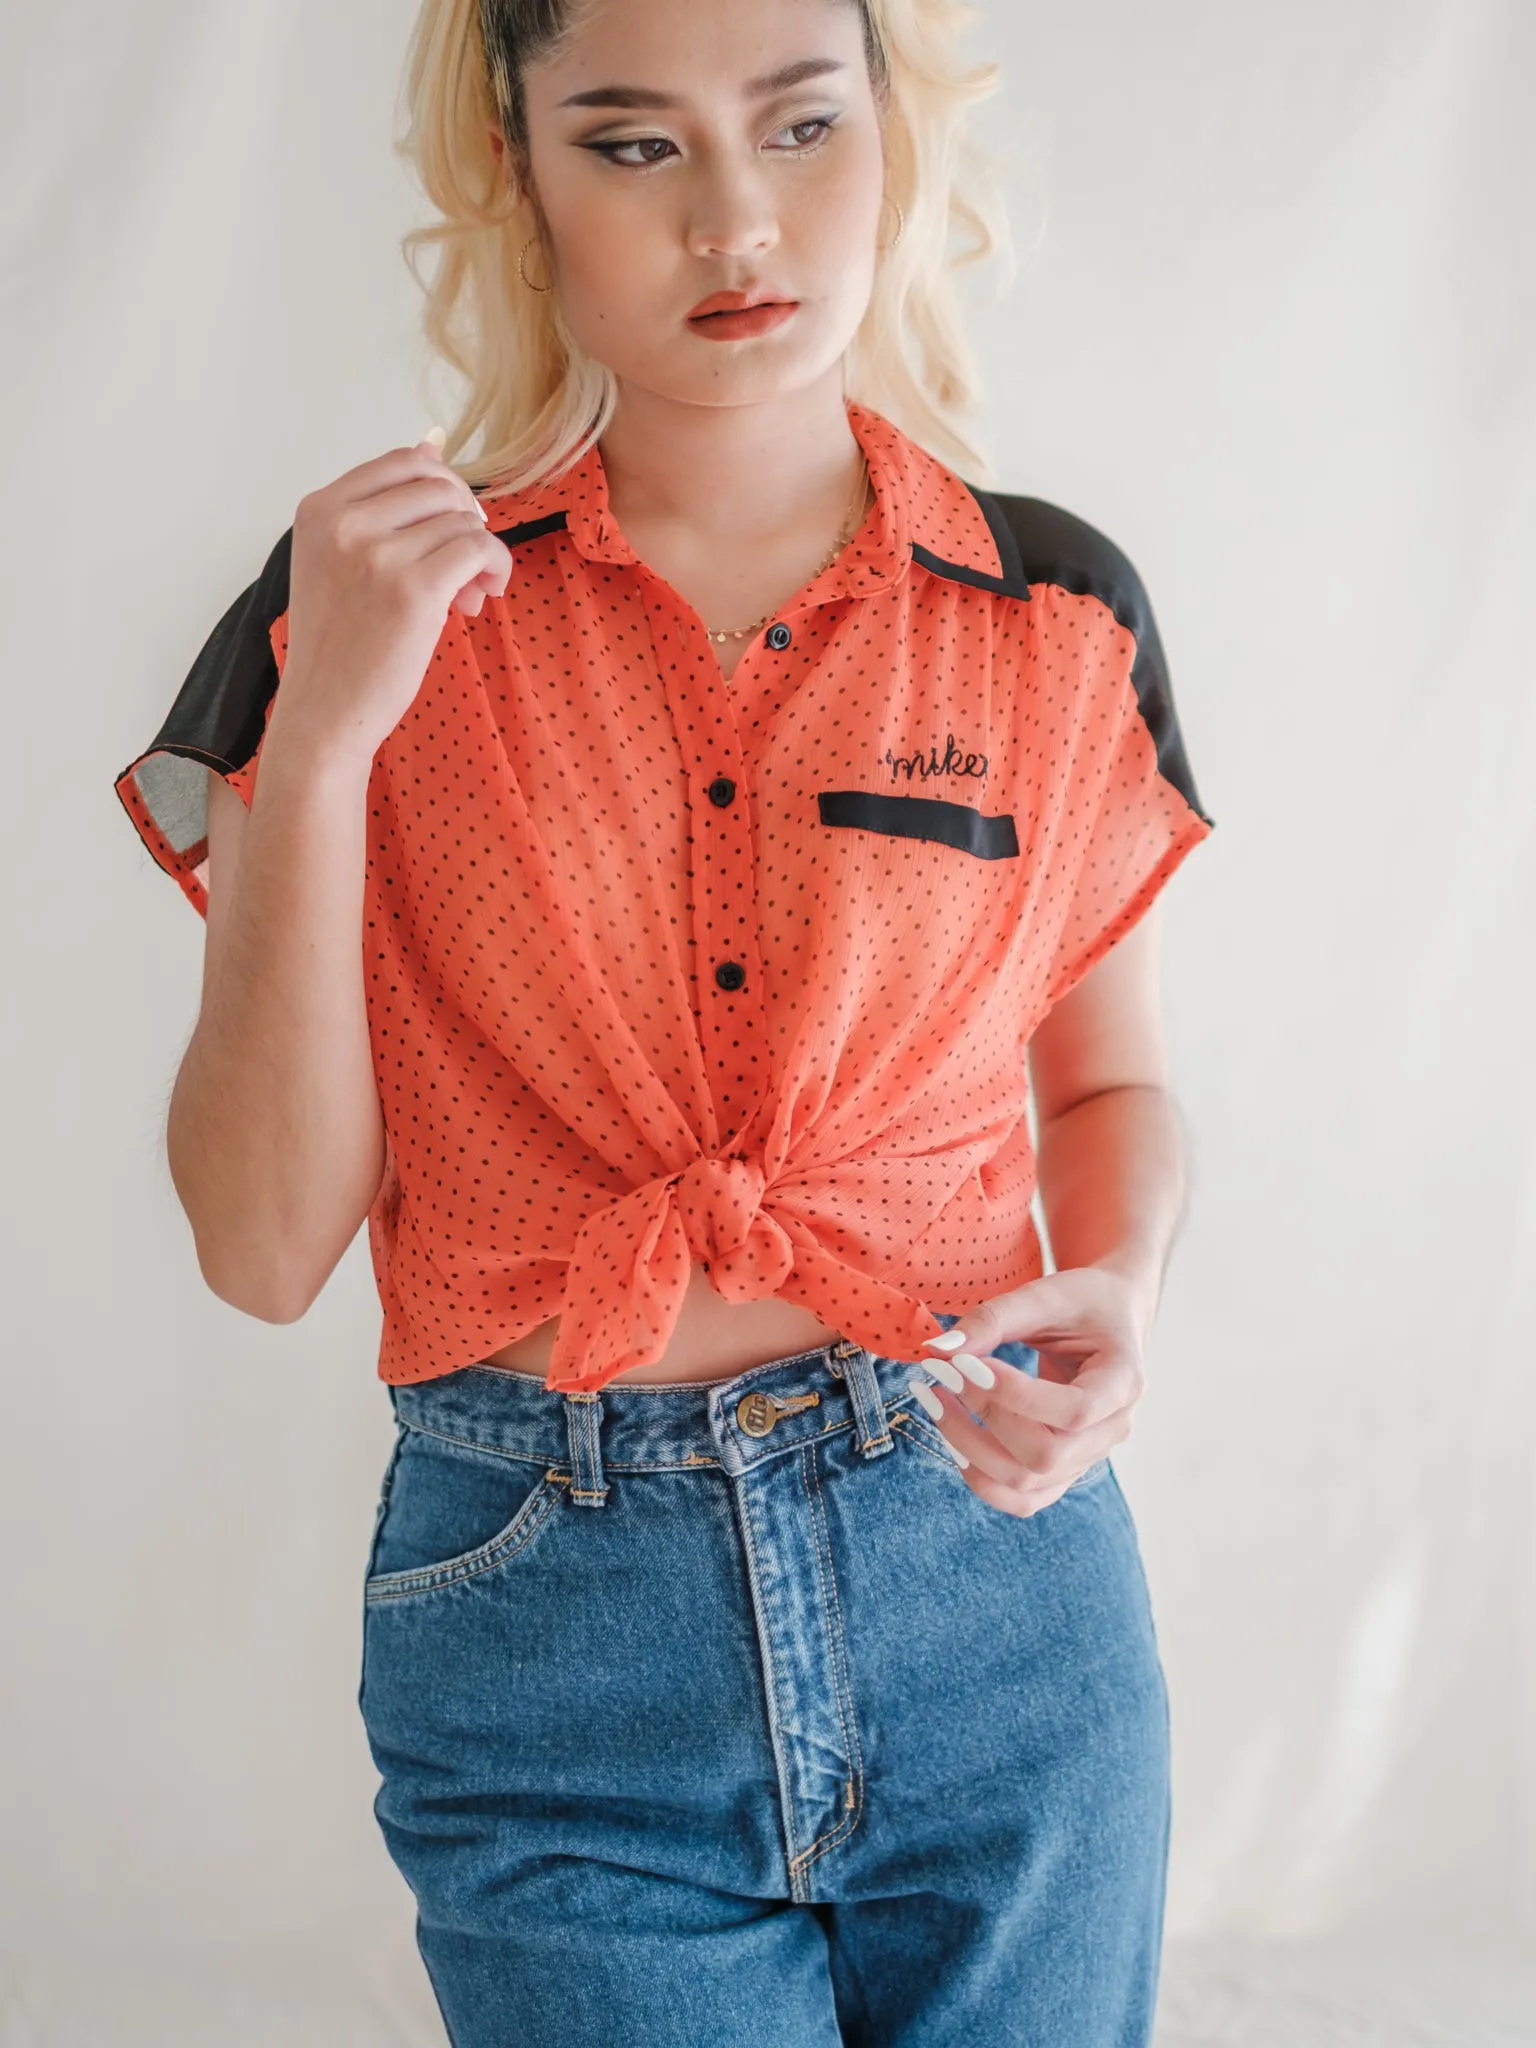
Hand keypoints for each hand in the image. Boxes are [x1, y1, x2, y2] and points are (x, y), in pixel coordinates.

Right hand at [271, 429, 512, 768]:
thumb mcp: (339, 561)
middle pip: (439, 486)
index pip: (403, 461)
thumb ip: (380, 506)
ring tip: (465, 596)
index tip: (451, 524)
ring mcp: (377, 554)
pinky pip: (480, 549)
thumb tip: (434, 443)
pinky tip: (485, 594)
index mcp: (320, 509)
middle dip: (464, 520)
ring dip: (479, 554)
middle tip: (463, 567)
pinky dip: (495, 567)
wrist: (324, 709)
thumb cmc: (338, 644)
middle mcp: (344, 522)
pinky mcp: (414, 589)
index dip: (442, 487)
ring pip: (463, 521)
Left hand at [909, 1266, 1146, 1518]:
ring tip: (935, 1400)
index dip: (1016, 1395)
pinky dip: (979, 1475)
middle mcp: (1113, 1429)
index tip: (966, 1363)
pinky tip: (952, 1433)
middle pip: (1047, 1455)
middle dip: (985, 1418)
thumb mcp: (1046, 1295)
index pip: (1075, 1410)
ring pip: (1027, 1484)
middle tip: (943, 1375)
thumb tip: (939, 1350)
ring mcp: (1088, 1456)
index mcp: (1124, 1381)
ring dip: (969, 1448)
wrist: (1109, 1316)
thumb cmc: (1083, 1302)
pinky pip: (1022, 1498)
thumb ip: (994, 1319)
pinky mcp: (1063, 1467)